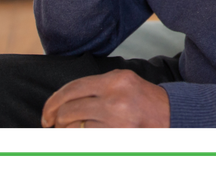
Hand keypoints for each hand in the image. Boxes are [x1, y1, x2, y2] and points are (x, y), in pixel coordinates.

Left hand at [41, 69, 169, 129]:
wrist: (169, 115)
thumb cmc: (144, 99)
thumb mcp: (123, 81)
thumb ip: (98, 85)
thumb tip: (65, 97)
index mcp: (115, 79)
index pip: (73, 88)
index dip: (53, 102)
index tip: (46, 112)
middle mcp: (114, 97)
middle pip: (69, 109)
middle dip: (55, 119)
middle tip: (51, 124)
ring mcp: (115, 118)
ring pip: (74, 127)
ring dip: (65, 131)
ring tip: (67, 130)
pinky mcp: (116, 134)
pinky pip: (86, 137)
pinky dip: (78, 137)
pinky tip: (79, 135)